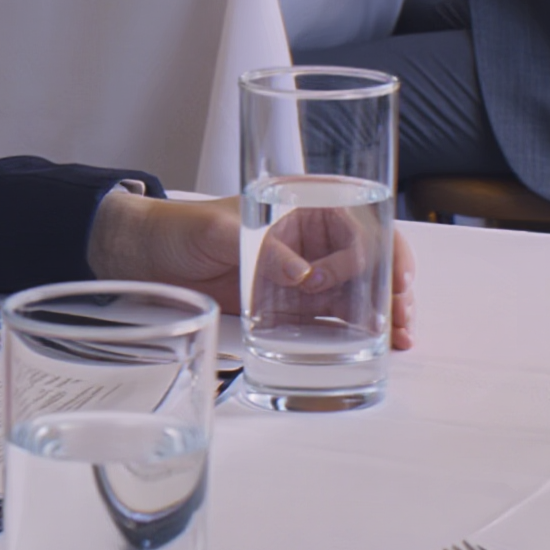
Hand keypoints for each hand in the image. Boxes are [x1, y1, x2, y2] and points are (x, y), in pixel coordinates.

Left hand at [85, 190, 415, 347]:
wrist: (147, 256)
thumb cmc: (180, 226)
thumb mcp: (217, 231)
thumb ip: (261, 250)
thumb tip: (303, 275)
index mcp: (299, 204)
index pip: (358, 216)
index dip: (384, 243)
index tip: (392, 273)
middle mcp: (310, 238)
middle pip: (370, 257)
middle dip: (394, 285)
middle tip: (403, 315)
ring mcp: (304, 272)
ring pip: (360, 290)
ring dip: (384, 312)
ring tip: (399, 337)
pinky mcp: (291, 304)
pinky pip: (334, 316)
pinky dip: (357, 329)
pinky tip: (375, 345)